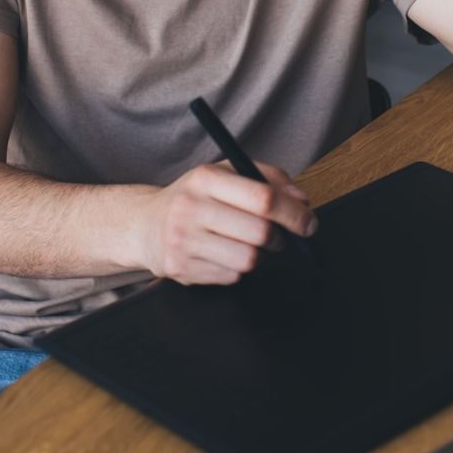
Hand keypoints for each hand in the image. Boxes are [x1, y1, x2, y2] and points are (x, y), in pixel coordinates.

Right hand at [134, 162, 317, 284]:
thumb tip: (302, 200)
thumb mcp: (225, 175)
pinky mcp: (180, 268)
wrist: (144, 224)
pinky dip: (235, 269)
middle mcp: (191, 207)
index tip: (308, 222)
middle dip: (279, 238)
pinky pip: (230, 277)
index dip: (294, 213)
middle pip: (259, 233)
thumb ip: (267, 179)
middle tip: (278, 237)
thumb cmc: (194, 197)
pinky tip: (222, 255)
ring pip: (247, 260)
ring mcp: (183, 240)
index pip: (263, 198)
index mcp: (206, 178)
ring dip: (257, 256)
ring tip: (245, 245)